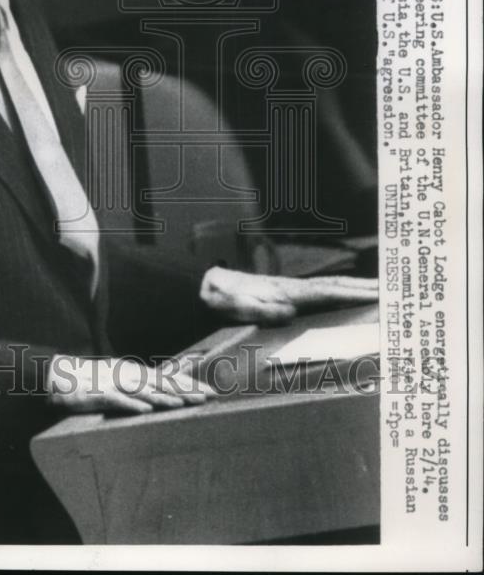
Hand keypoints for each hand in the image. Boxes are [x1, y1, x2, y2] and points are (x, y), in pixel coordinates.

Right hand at [47, 355, 213, 414]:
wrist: (57, 374)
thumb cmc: (90, 379)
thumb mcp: (118, 377)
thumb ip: (138, 383)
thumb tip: (159, 391)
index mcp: (133, 372)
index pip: (167, 378)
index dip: (189, 384)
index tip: (210, 391)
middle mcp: (127, 375)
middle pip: (161, 383)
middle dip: (186, 390)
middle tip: (209, 397)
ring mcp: (113, 384)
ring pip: (143, 391)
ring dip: (164, 398)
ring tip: (183, 404)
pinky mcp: (98, 394)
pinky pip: (117, 401)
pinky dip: (132, 405)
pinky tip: (145, 411)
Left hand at [200, 266, 377, 324]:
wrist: (204, 285)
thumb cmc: (219, 298)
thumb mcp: (234, 305)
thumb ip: (258, 308)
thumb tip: (288, 313)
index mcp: (285, 291)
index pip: (327, 292)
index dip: (354, 293)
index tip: (380, 294)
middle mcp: (292, 288)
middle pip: (335, 286)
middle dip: (364, 288)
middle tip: (394, 291)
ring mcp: (290, 290)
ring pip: (330, 287)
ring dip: (355, 289)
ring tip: (380, 291)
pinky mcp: (285, 295)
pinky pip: (320, 294)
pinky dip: (339, 293)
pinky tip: (346, 297)